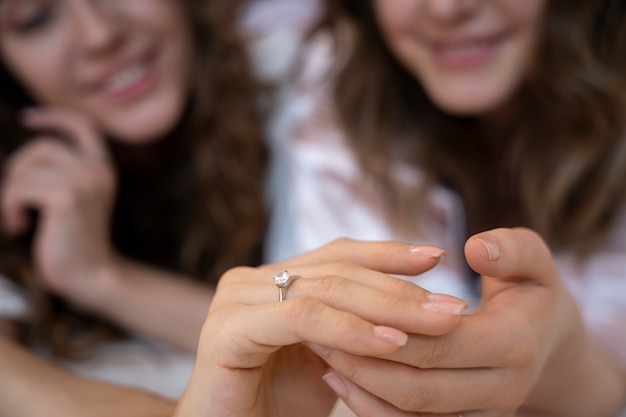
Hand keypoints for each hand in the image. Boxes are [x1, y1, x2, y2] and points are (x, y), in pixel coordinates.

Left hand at [1, 107, 117, 305]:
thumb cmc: (76, 244)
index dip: (55, 117)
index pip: (83, 126)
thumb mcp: (75, 201)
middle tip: (14, 201)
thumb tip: (23, 160)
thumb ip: (63, 175)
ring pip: (26, 170)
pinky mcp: (66, 197)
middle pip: (42, 146)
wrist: (91, 276)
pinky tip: (19, 228)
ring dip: (11, 196)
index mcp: (103, 169)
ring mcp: (84, 181)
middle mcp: (97, 170)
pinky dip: (10, 208)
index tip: (28, 117)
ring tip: (17, 220)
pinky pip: (20, 189)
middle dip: (18, 171)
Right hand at [174, 239, 466, 416]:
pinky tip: (391, 344)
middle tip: (452, 304)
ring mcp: (235, 301)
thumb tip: (412, 304)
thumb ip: (351, 326)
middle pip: (336, 270)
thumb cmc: (277, 407)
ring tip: (436, 323)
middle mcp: (250, 282)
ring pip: (324, 290)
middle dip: (399, 286)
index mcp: (271, 281)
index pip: (336, 255)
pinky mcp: (227, 331)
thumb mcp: (327, 359)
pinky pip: (302, 319)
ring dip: (387, 307)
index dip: (386, 253)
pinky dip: (350, 330)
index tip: (436, 256)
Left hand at [310, 228, 618, 416]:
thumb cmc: (531, 292)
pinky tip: (340, 377)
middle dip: (362, 361)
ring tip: (320, 353)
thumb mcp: (532, 261)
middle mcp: (502, 389)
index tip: (340, 303)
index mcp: (514, 344)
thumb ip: (511, 250)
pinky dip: (373, 405)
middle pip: (418, 386)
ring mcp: (482, 413)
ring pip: (410, 412)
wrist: (546, 341)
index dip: (386, 326)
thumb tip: (474, 247)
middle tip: (316, 332)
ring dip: (361, 386)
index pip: (438, 341)